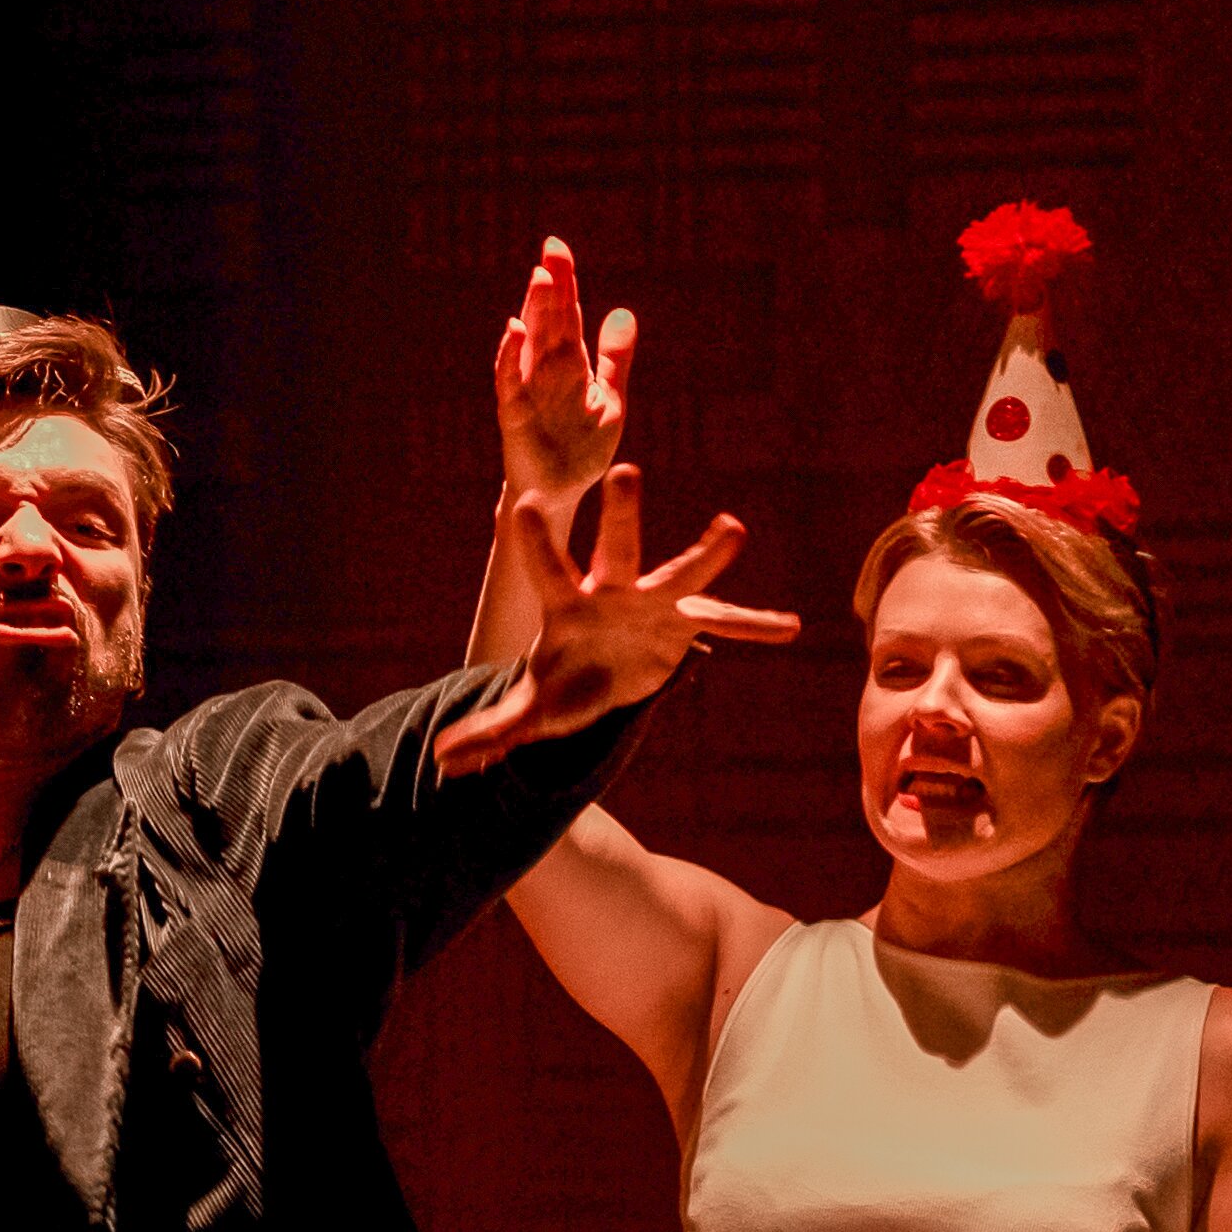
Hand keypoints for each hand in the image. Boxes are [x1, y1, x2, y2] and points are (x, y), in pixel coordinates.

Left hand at [437, 466, 791, 775]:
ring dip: (707, 554)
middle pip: (618, 550)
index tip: (525, 505)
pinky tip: (790, 628)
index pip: (547, 569)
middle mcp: (613, 592)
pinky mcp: (686, 622)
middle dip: (622, 516)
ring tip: (734, 529)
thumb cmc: (565, 682)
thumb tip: (442, 761)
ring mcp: (654, 604)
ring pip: (681, 573)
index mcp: (567, 606)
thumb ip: (493, 733)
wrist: (607, 679)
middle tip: (624, 471)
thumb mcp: (532, 711)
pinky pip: (725, 624)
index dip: (537, 542)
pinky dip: (754, 627)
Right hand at [492, 234, 635, 514]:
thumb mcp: (610, 399)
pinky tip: (514, 331)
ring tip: (540, 278)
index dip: (563, 281)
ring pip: (530, 343)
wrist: (559, 494)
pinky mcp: (514, 416)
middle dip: (551, 285)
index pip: (565, 313)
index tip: (558, 247)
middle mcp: (544, 369)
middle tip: (552, 249)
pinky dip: (510, 357)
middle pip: (548, 320)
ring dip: (533, 310)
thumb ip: (614, 358)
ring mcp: (527, 390)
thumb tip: (624, 310)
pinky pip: (510, 382)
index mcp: (567, 362)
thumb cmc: (580, 447)